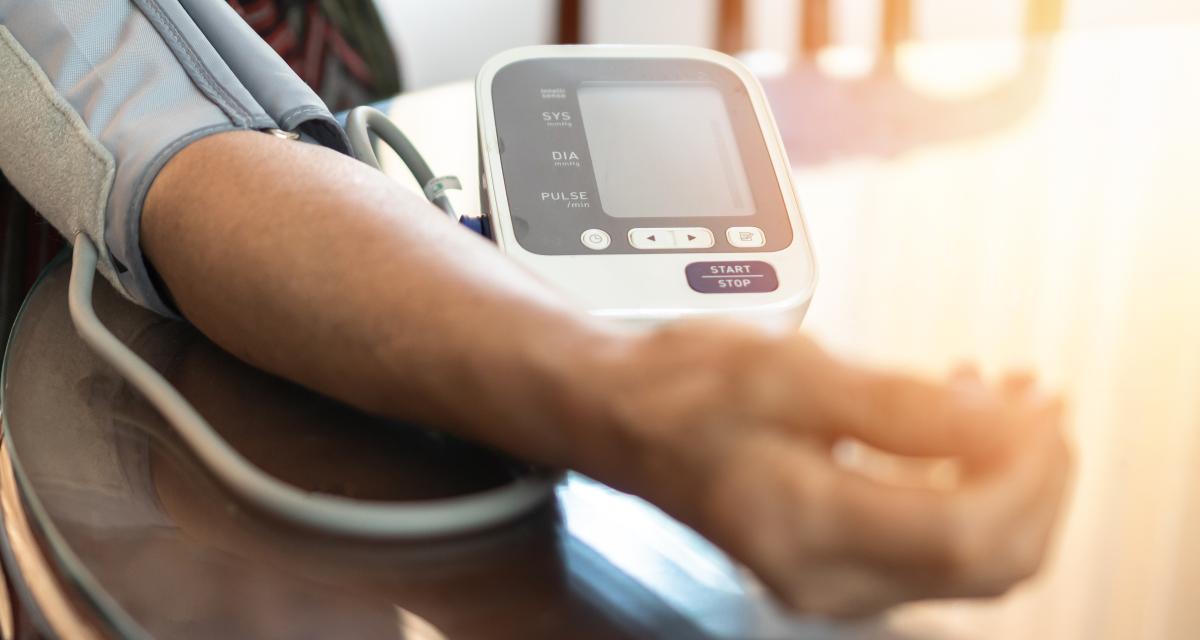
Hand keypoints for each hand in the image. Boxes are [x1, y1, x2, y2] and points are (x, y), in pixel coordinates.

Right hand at [585, 320, 1071, 617]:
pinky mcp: (838, 565)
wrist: (623, 417)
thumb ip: (896, 402)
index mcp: (806, 529)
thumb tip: (1000, 417)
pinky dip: (970, 487)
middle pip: (990, 562)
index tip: (1038, 400)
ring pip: (974, 560)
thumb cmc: (681, 389)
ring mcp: (832, 582)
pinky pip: (937, 546)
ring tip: (1005, 397)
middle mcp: (824, 579)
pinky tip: (962, 424)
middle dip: (1037, 478)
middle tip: (1037, 397)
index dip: (1028, 467)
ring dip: (1011, 481)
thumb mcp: (787, 371)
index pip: (968, 532)